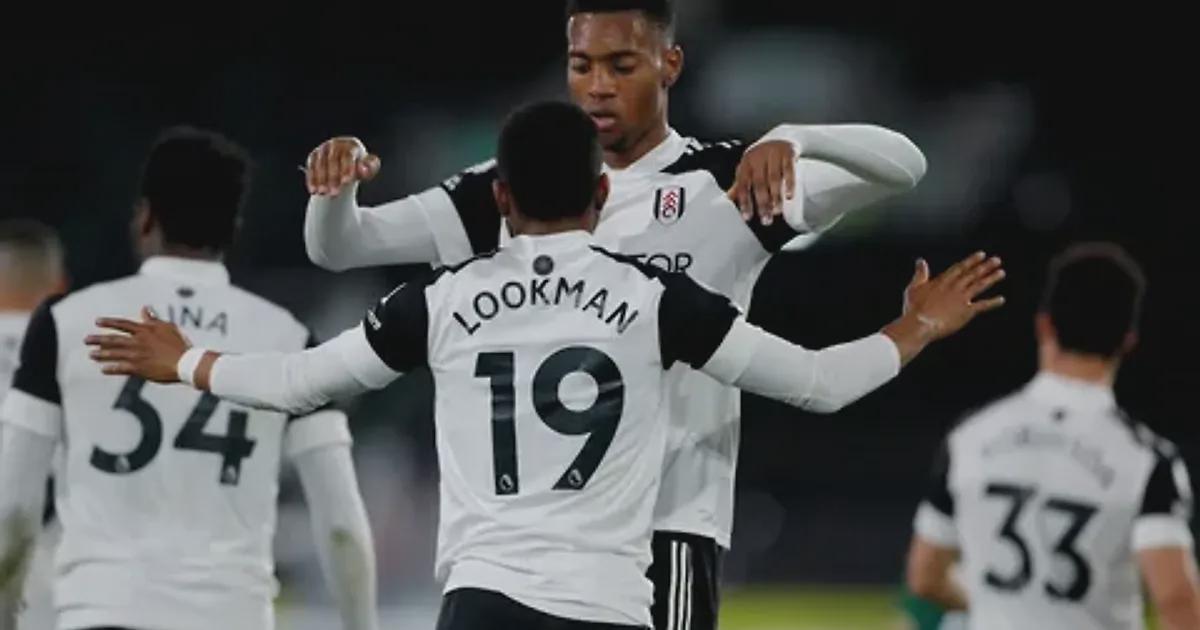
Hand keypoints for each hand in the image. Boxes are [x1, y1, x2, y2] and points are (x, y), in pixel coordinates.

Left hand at [86, 307, 190, 383]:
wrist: (185, 362)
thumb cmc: (179, 345)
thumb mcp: (167, 328)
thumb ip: (153, 320)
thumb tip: (145, 309)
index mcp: (144, 331)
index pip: (122, 324)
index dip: (109, 322)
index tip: (97, 322)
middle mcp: (137, 342)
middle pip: (113, 339)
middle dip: (98, 339)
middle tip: (86, 340)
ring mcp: (137, 356)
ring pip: (114, 354)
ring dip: (101, 354)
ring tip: (91, 355)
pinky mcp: (139, 369)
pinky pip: (121, 368)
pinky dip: (111, 369)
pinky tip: (103, 369)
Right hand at [304, 136, 381, 195]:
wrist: (347, 163)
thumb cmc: (361, 166)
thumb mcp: (369, 168)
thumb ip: (370, 168)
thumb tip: (363, 170)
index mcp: (352, 144)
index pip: (348, 155)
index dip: (347, 168)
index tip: (346, 182)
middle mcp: (336, 144)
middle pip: (333, 160)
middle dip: (333, 177)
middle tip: (334, 193)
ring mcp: (323, 149)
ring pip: (320, 164)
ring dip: (321, 179)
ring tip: (323, 193)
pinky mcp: (314, 156)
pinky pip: (311, 168)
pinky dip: (312, 180)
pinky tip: (314, 191)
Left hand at [726, 140, 796, 225]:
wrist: (781, 137)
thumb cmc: (762, 158)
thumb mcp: (750, 168)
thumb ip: (741, 184)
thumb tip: (727, 200)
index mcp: (746, 164)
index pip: (743, 185)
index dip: (745, 202)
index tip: (747, 217)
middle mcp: (758, 158)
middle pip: (759, 184)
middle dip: (762, 204)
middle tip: (766, 220)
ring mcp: (773, 154)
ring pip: (774, 179)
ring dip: (776, 197)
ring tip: (777, 212)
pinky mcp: (788, 153)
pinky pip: (789, 170)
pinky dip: (790, 184)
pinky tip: (790, 196)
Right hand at [883, 252, 1006, 364]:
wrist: (920, 324)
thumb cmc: (914, 307)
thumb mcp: (914, 287)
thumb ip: (920, 274)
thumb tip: (920, 261)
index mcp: (943, 281)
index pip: (960, 267)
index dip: (972, 260)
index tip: (981, 254)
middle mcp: (955, 287)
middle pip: (973, 274)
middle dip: (985, 266)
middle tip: (997, 260)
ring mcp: (962, 299)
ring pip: (980, 286)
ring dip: (991, 279)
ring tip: (1001, 273)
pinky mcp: (966, 312)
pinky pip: (982, 306)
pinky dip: (992, 303)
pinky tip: (1001, 299)